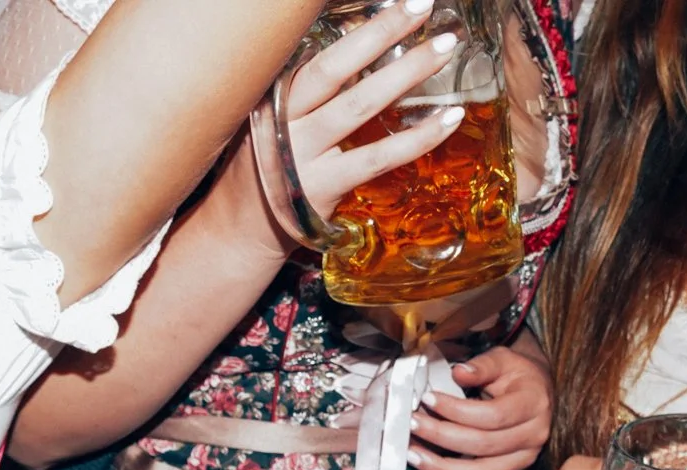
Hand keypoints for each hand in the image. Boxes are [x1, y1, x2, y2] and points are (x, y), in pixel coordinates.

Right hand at [270, 1, 465, 226]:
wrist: (236, 230)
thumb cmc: (264, 167)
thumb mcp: (272, 122)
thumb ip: (306, 93)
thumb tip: (364, 52)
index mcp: (272, 98)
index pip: (318, 53)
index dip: (361, 28)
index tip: (398, 2)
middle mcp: (284, 121)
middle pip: (334, 68)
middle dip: (382, 32)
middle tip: (423, 5)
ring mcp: (302, 156)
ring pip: (360, 105)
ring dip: (406, 73)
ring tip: (445, 47)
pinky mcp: (322, 188)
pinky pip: (378, 158)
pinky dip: (418, 137)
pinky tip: (449, 118)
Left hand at [407, 345, 554, 469]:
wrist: (534, 394)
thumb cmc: (514, 376)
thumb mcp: (503, 360)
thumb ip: (482, 365)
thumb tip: (459, 372)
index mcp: (533, 406)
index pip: (492, 415)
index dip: (456, 410)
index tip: (426, 398)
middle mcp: (532, 438)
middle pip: (483, 446)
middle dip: (441, 437)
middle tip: (411, 424)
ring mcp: (522, 463)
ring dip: (440, 469)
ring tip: (411, 454)